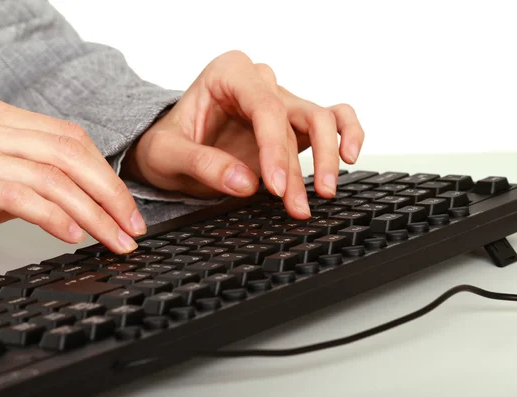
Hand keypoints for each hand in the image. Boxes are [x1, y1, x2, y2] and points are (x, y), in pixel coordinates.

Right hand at [0, 96, 145, 254]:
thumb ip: (41, 174)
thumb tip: (98, 195)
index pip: (70, 138)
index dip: (106, 174)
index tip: (128, 209)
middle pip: (67, 154)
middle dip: (108, 194)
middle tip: (130, 227)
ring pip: (50, 176)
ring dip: (91, 213)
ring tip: (111, 238)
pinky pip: (19, 196)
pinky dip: (53, 217)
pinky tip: (72, 235)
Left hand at [122, 51, 364, 217]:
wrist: (171, 153)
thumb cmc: (166, 144)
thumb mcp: (167, 155)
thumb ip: (202, 164)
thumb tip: (245, 181)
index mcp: (228, 74)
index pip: (264, 107)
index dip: (275, 148)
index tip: (276, 186)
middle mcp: (258, 83)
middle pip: (295, 115)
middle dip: (299, 164)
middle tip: (296, 203)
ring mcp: (278, 102)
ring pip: (320, 119)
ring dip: (326, 157)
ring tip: (324, 193)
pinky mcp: (291, 124)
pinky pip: (331, 120)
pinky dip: (346, 133)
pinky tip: (350, 155)